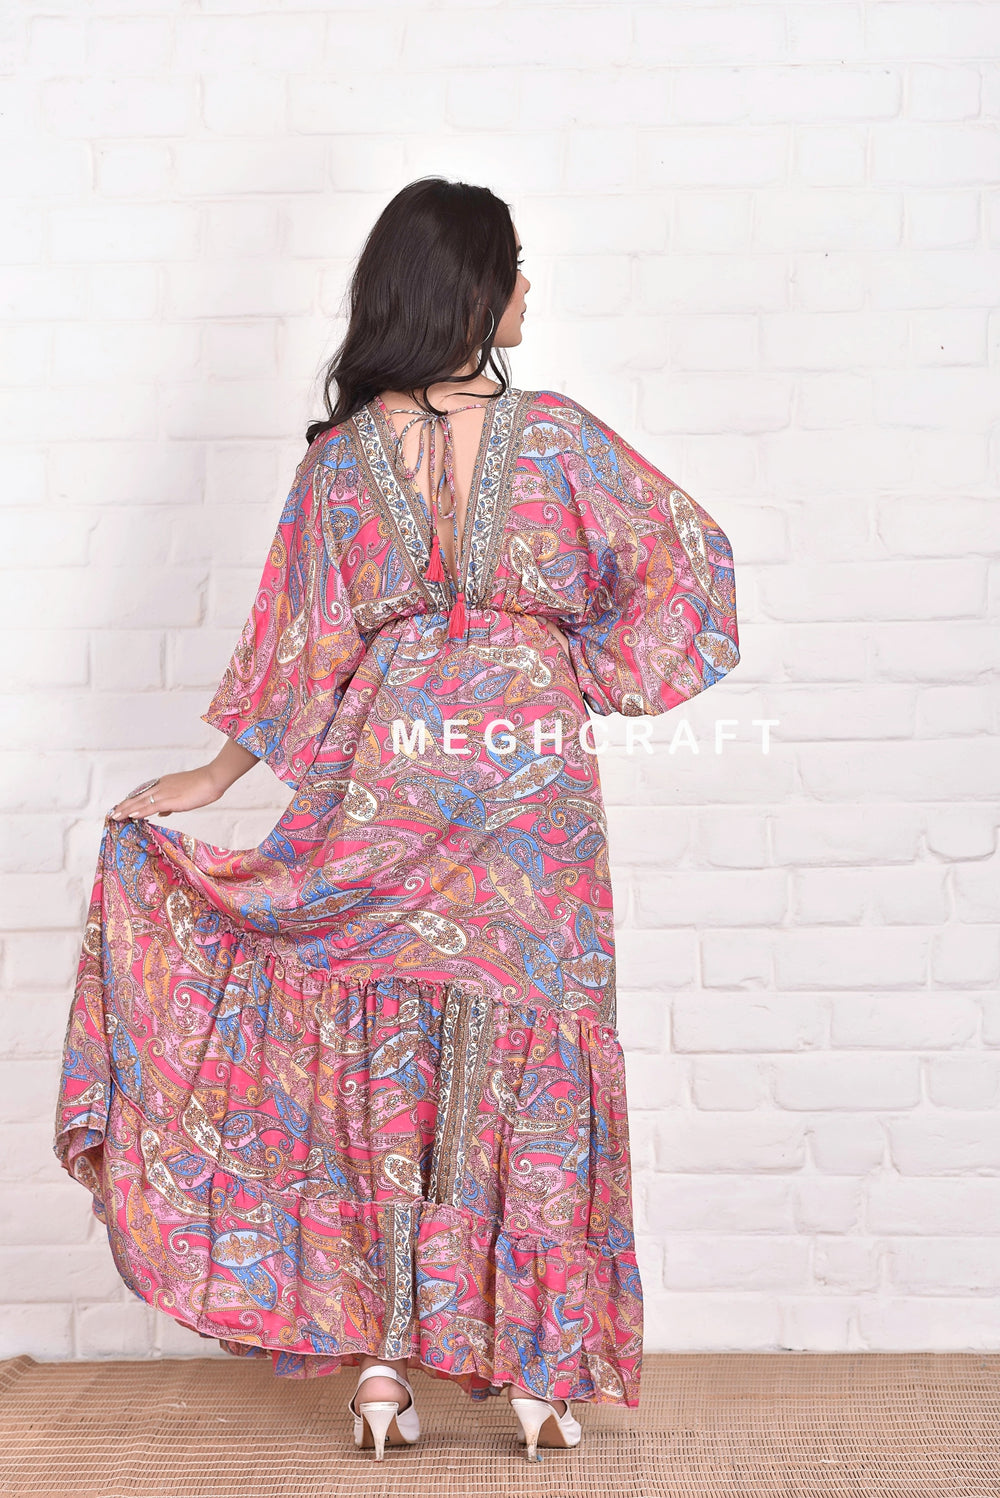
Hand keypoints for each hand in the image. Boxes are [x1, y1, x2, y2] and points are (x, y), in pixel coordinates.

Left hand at [109, 765, 226, 821]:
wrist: (212, 779)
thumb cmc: (203, 786)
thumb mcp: (184, 795)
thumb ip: (171, 804)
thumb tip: (161, 813)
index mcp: (164, 784)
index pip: (143, 793)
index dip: (132, 801)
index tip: (122, 806)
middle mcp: (160, 787)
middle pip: (138, 797)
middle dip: (124, 805)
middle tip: (113, 813)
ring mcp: (164, 793)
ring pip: (141, 802)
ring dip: (127, 809)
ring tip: (116, 815)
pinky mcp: (170, 800)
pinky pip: (152, 806)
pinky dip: (141, 811)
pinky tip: (132, 815)